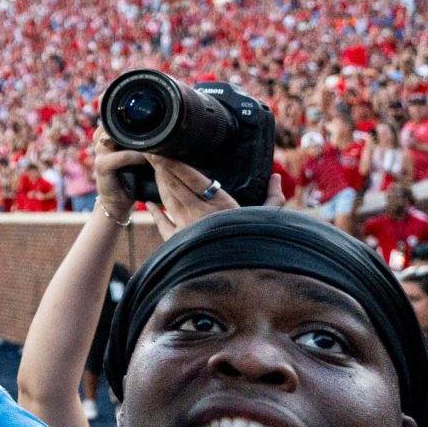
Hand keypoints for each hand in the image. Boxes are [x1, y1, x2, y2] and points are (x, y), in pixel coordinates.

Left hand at [135, 152, 283, 239]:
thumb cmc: (257, 242)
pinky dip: (156, 213)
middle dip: (160, 168)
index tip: (161, 151)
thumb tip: (277, 178)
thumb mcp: (269, 219)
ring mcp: (186, 229)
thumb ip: (272, 197)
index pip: (192, 179)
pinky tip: (150, 204)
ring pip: (167, 201)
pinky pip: (163, 224)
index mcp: (220, 205)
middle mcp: (199, 215)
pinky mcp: (179, 243)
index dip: (173, 164)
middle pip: (174, 186)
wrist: (242, 275)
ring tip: (154, 169)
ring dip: (159, 185)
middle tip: (150, 153)